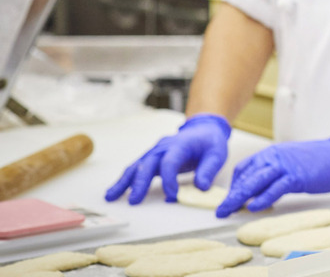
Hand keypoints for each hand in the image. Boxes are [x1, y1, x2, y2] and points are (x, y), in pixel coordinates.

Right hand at [105, 114, 230, 204]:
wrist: (203, 130)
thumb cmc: (210, 143)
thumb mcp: (217, 154)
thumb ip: (209, 170)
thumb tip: (201, 188)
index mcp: (180, 144)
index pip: (170, 162)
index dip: (170, 179)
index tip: (173, 195)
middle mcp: (163, 147)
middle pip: (148, 164)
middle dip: (140, 183)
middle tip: (134, 201)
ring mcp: (155, 152)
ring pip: (136, 166)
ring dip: (124, 182)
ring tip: (111, 197)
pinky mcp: (151, 159)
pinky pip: (135, 169)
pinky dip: (125, 180)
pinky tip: (114, 192)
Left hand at [215, 135, 329, 217]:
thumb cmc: (317, 160)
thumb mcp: (290, 162)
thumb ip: (275, 174)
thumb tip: (260, 192)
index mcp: (272, 154)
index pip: (244, 168)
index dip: (234, 185)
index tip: (230, 199)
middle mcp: (275, 157)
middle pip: (246, 177)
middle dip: (231, 195)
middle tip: (221, 211)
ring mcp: (286, 166)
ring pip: (256, 181)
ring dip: (240, 197)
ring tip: (230, 210)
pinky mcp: (297, 176)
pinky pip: (276, 188)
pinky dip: (264, 198)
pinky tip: (255, 208)